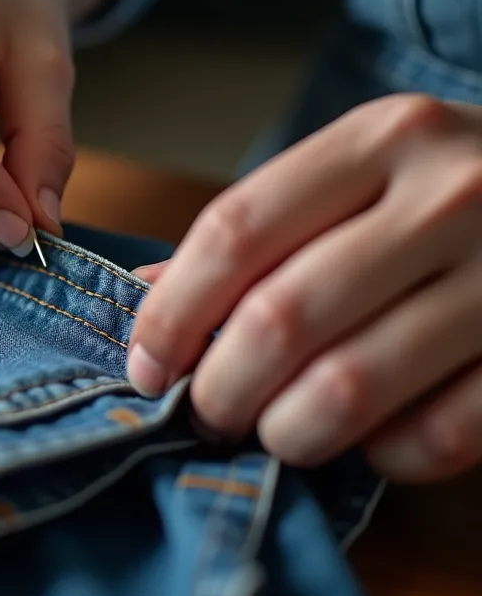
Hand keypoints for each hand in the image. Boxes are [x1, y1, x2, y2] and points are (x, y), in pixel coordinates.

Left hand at [128, 94, 481, 482]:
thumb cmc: (448, 192)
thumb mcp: (361, 174)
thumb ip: (261, 230)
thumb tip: (148, 295)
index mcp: (383, 140)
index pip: (235, 232)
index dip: (172, 313)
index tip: (146, 365)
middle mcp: (450, 196)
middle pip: (282, 318)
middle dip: (220, 388)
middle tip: (208, 413)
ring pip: (349, 388)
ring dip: (288, 432)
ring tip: (274, 433)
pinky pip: (439, 434)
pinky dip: (385, 455)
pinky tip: (370, 442)